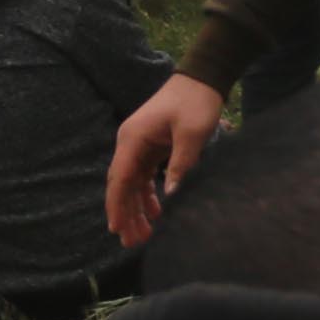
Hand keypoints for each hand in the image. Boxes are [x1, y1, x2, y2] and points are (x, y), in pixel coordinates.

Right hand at [107, 73, 227, 246]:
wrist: (202, 77)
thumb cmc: (196, 102)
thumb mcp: (191, 134)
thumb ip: (180, 165)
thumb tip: (171, 196)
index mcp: (133, 139)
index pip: (119, 179)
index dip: (117, 206)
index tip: (117, 230)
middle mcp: (130, 143)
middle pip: (122, 185)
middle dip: (126, 214)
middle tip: (133, 243)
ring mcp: (140, 145)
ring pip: (133, 183)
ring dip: (137, 208)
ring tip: (145, 235)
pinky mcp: (152, 146)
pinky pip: (145, 176)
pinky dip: (149, 195)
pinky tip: (157, 213)